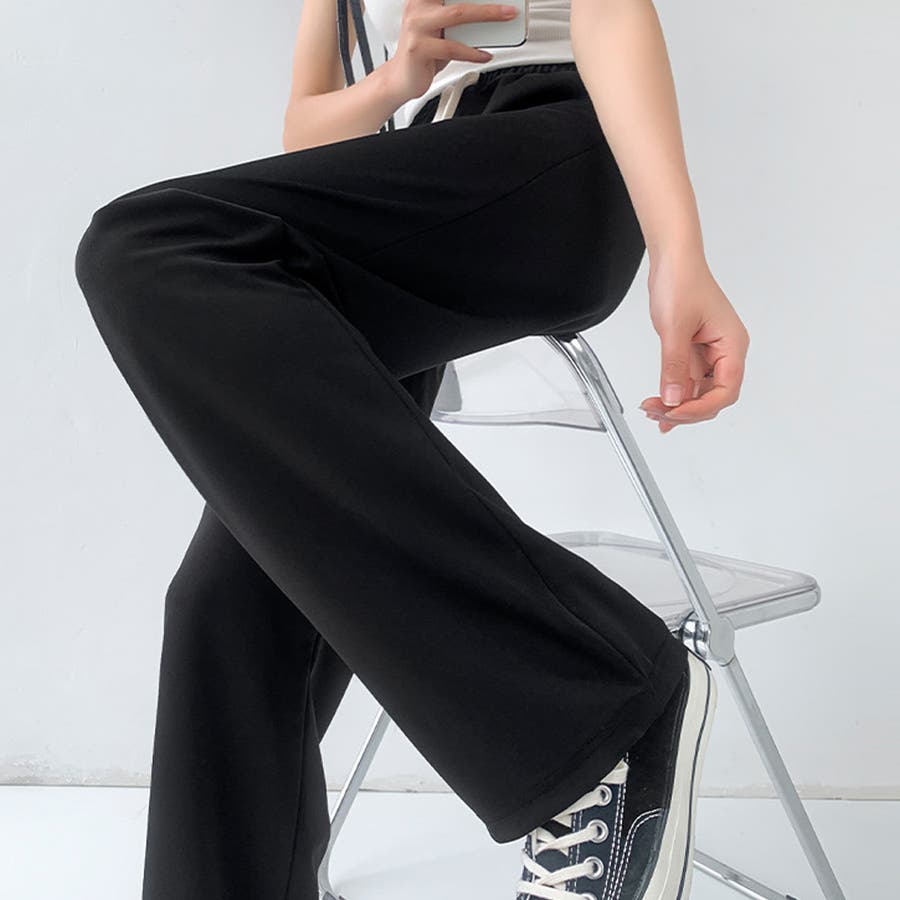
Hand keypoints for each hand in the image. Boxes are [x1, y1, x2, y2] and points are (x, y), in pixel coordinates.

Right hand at [381, 0, 520, 101]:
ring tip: (506, 17)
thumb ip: (459, 17)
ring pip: (458, 15)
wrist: (401, 79)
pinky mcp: (419, 49)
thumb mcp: (441, 28)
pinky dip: (473, 52)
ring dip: (487, 15)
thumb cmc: (424, 52)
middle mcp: (417, 8)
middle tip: (508, 1)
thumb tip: (490, 11)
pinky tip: (485, 54)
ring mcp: (416, 28)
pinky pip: (453, 48)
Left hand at [639, 251, 749, 432]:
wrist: (673, 260)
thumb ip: (673, 365)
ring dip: (676, 404)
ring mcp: (710, 353)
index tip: (675, 414)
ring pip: (698, 391)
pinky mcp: (694, 351)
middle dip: (686, 410)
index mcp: (732, 345)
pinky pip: (687, 380)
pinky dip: (673, 393)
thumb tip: (672, 398)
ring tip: (651, 411)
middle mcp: (725, 352)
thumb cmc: (682, 281)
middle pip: (713, 396)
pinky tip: (659, 405)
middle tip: (657, 415)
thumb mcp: (675, 327)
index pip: (725, 390)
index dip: (701, 408)